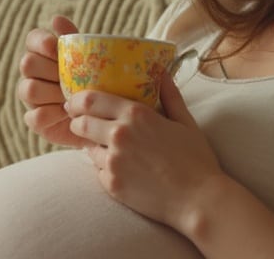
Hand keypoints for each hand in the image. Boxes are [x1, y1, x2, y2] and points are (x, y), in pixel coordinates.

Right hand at [17, 15, 87, 147]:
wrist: (107, 116)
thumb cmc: (97, 82)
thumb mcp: (91, 61)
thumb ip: (75, 40)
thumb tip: (56, 19)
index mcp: (44, 53)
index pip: (32, 39)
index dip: (41, 42)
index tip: (56, 47)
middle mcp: (34, 74)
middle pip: (27, 63)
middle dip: (49, 69)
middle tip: (69, 76)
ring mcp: (32, 98)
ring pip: (27, 89)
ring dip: (51, 92)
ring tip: (70, 96)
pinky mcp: (36, 121)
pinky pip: (33, 116)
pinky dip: (52, 114)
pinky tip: (68, 113)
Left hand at [65, 73, 223, 229]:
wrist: (198, 200)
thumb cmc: (195, 160)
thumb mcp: (185, 122)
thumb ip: (170, 95)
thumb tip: (163, 73)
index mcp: (136, 114)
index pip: (91, 100)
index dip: (78, 100)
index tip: (75, 102)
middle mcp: (120, 135)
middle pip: (81, 123)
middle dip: (77, 121)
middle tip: (80, 122)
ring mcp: (113, 161)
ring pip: (87, 148)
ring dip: (93, 145)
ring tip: (108, 148)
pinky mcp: (111, 184)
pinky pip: (98, 170)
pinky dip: (105, 167)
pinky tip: (122, 169)